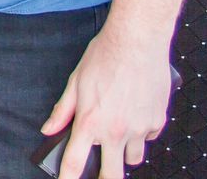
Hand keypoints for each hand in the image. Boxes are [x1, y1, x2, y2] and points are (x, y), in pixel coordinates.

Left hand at [41, 26, 173, 177]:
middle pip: (111, 174)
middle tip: (100, 173)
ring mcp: (139, 129)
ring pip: (134, 159)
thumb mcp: (75, 82)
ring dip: (124, 154)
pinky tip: (134, 116)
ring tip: (117, 137)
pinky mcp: (157, 121)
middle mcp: (116, 130)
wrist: (137, 41)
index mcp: (91, 122)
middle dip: (104, 177)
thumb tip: (49, 129)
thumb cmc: (104, 57)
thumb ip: (62, 110)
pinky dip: (142, 134)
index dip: (68, 178)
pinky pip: (149, 139)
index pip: (75, 162)